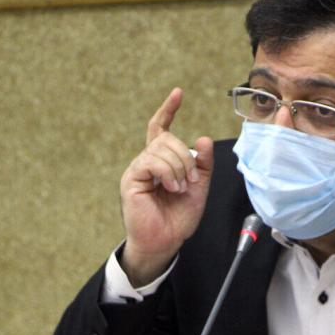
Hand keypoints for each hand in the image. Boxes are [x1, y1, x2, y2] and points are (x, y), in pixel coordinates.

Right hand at [119, 87, 213, 285]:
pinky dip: (167, 173)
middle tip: (192, 180)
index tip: (178, 93)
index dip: (168, 110)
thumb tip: (203, 139)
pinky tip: (171, 188)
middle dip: (185, 157)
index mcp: (161, 161)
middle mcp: (147, 162)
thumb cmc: (179, 217)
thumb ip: (203, 164)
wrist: (166, 241)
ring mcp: (137, 169)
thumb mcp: (199, 188)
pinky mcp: (131, 179)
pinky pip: (151, 162)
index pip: (160, 128)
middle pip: (166, 138)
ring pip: (161, 149)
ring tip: (181, 188)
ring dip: (179, 167)